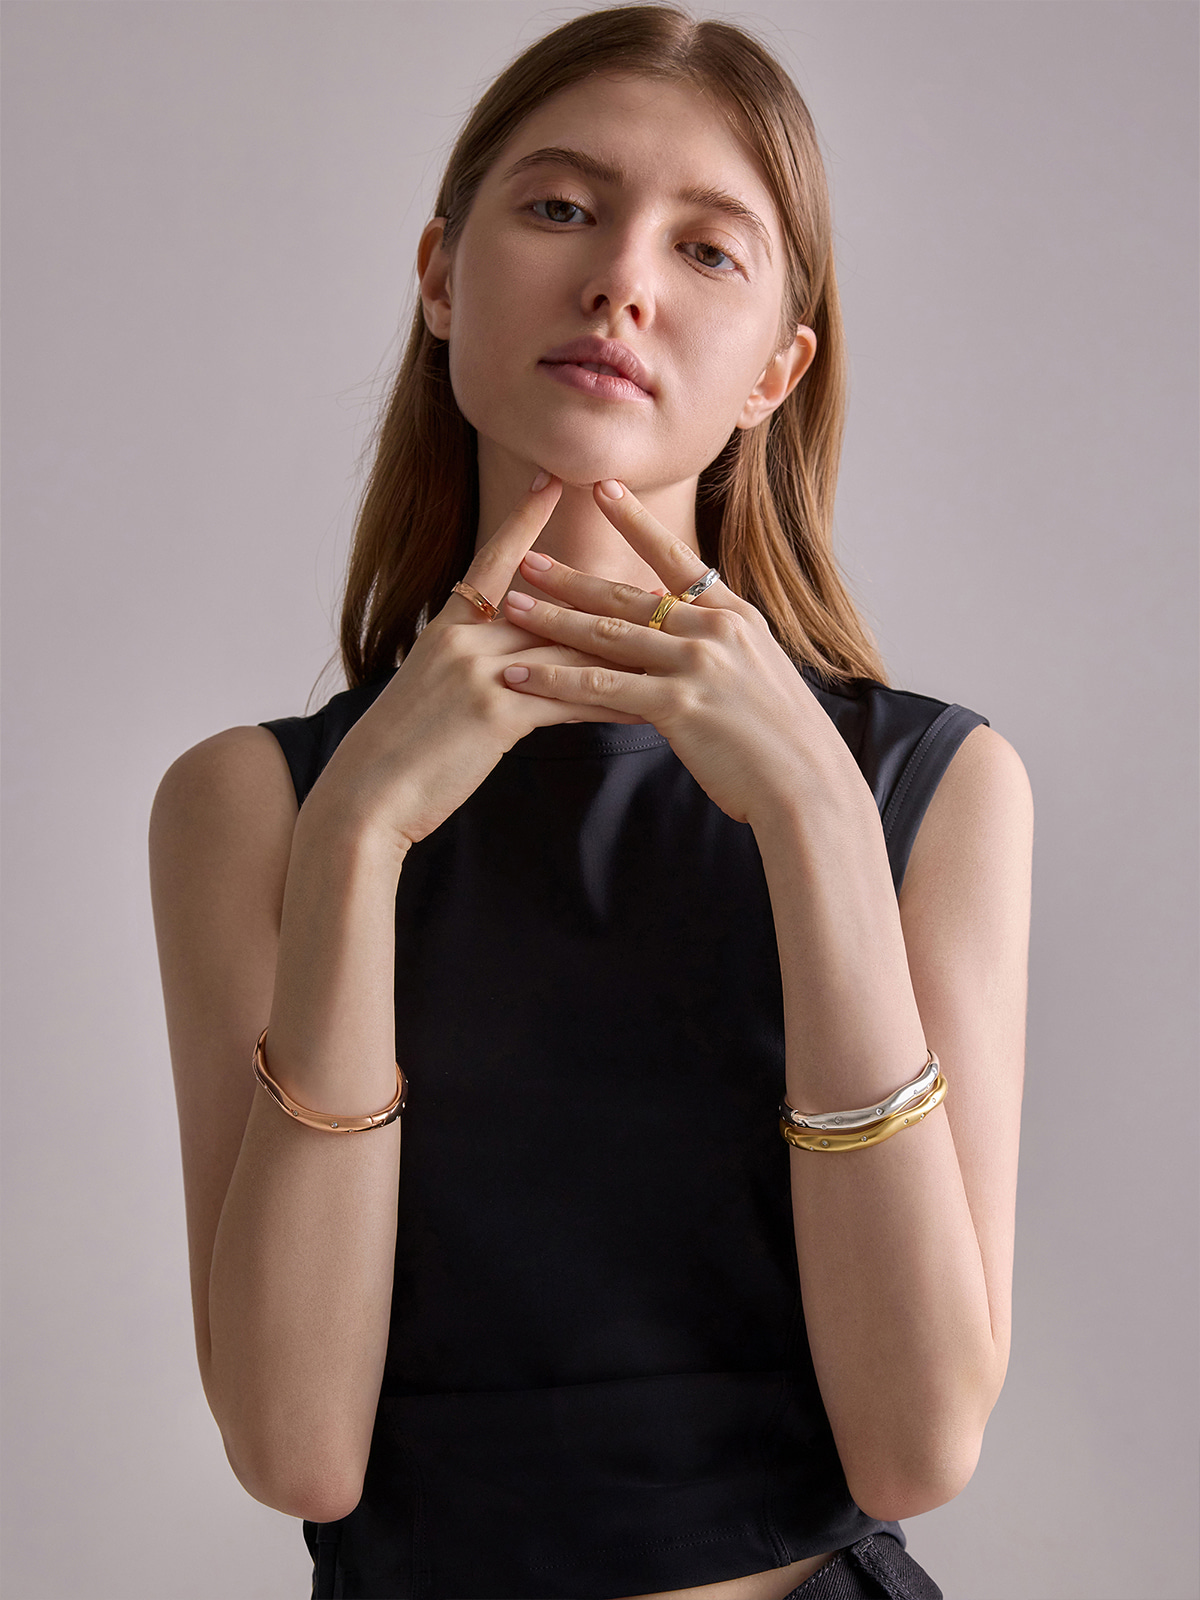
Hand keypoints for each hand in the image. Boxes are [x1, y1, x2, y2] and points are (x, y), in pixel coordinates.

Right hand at [310, 473, 643, 851]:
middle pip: (551, 606)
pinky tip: (646, 707)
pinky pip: (570, 700)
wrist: (366, 793)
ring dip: (623, 653)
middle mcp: (467, 640)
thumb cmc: (395, 752)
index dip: (523, 521)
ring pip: (570, 650)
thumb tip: (507, 660)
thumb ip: (465, 664)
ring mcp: (482, 673)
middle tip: (652, 566)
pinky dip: (611, 703)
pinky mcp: (498, 714)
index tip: (552, 480)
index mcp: (447, 629)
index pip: (493, 562)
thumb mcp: (426, 691)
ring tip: (671, 646)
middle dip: (604, 592)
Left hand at [498, 479, 847, 826]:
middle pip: (629, 596)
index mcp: (737, 617)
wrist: (809, 783)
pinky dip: (555, 681)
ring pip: (608, 635)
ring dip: (553, 620)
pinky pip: (602, 688)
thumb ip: (719, 647)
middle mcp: (715, 630)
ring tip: (511, 606)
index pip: (678, 558)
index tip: (602, 489)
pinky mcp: (678, 705)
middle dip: (572, 577)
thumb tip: (680, 632)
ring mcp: (696, 664)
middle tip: (528, 558)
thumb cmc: (783, 740)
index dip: (637, 522)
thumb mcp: (758, 674)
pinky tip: (520, 675)